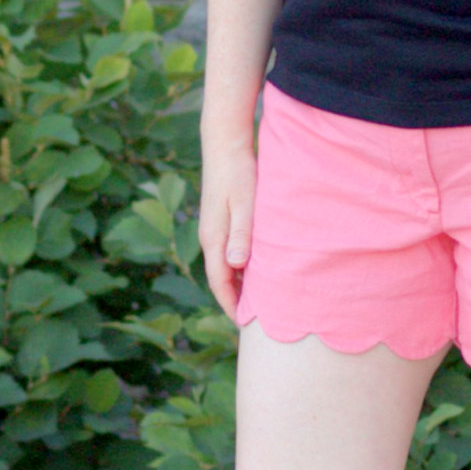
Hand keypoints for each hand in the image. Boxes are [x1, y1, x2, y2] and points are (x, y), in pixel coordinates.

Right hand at [199, 139, 256, 323]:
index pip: (219, 281)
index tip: (245, 324)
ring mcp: (214, 229)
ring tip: (260, 300)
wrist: (225, 145)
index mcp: (214, 238)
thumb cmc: (239, 173)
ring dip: (239, 284)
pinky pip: (229, 253)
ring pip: (225, 266)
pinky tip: (258, 269)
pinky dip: (241, 267)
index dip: (231, 304)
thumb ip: (240, 234)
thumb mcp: (244, 204)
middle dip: (235, 299)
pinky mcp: (221, 221)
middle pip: (220, 278)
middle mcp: (210, 237)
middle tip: (256, 319)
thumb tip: (236, 265)